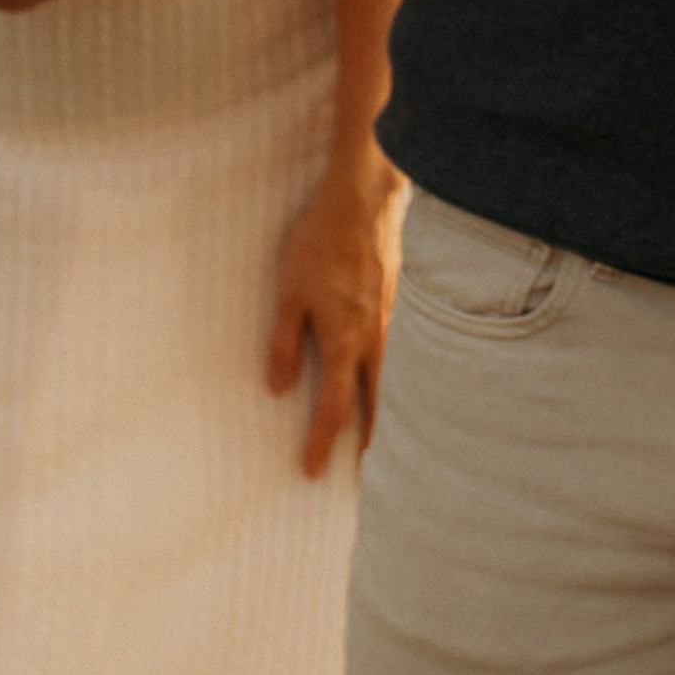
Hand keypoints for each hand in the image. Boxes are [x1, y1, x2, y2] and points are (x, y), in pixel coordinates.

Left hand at [265, 141, 407, 474]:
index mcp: (345, 343)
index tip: (313, 473)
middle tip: (367, 472)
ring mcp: (391, 320)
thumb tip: (277, 389)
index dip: (321, 443)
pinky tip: (387, 373)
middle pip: (374, 403)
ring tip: (381, 433)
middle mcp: (374, 339)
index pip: (333, 408)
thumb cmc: (320, 245)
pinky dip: (391, 377)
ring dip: (384, 411)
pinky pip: (395, 351)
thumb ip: (282, 343)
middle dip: (370, 440)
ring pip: (389, 378)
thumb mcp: (287, 294)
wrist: (364, 201)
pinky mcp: (396, 300)